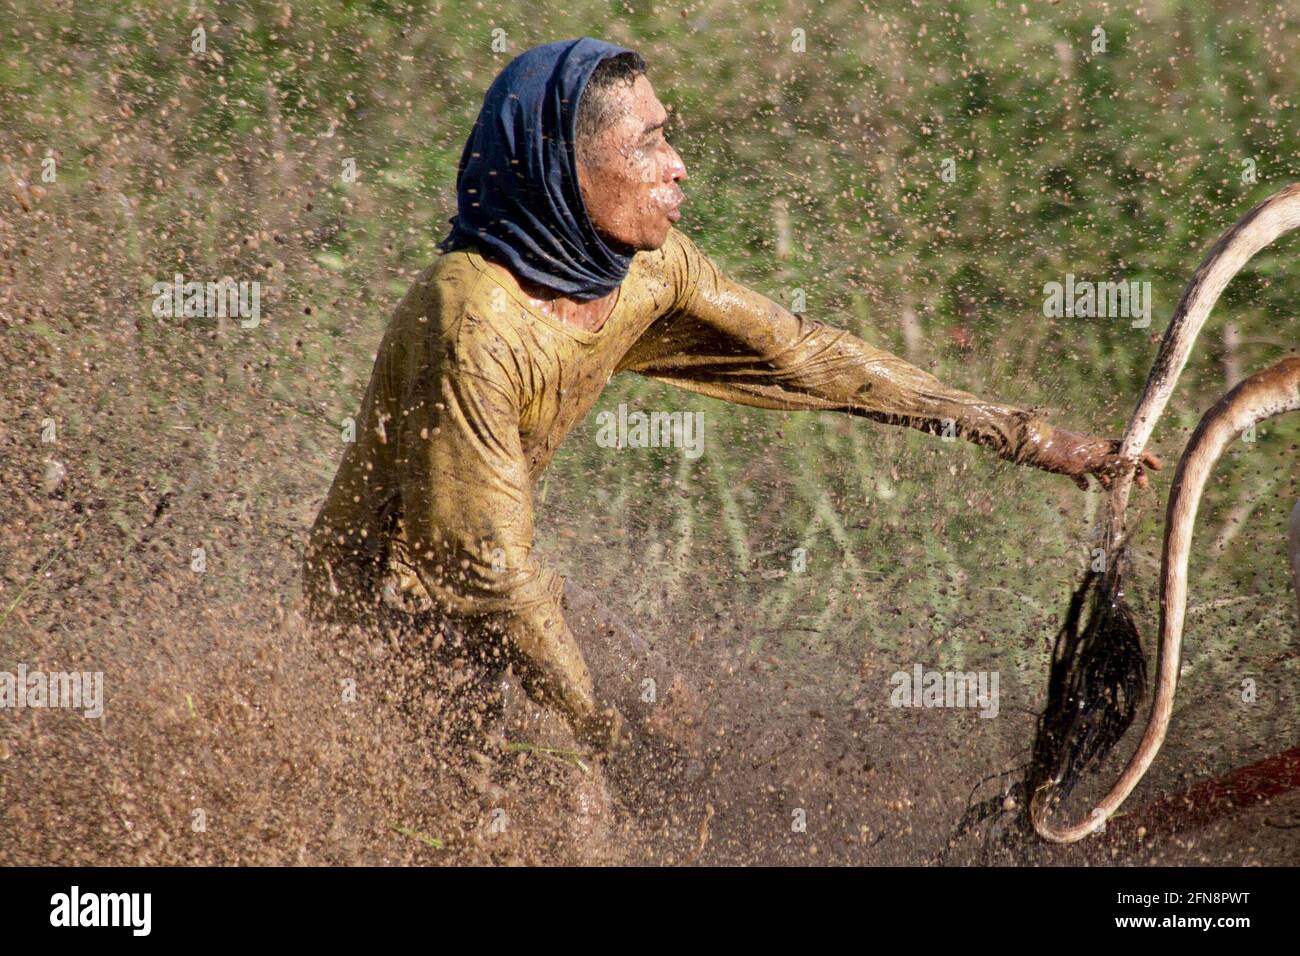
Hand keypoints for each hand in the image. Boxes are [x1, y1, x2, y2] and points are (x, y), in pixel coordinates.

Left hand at [1033, 426, 1162, 491]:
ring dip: (1111, 478)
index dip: (1144, 457)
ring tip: (1117, 493)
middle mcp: (1092, 448)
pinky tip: (1085, 489)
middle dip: (1132, 472)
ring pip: (1100, 467)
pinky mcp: (1064, 461)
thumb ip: (1108, 462)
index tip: (1158, 468)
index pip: (1129, 449)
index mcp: (1100, 446)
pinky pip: (1079, 471)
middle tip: (1143, 486)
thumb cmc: (1056, 452)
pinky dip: (1085, 479)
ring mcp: (1078, 454)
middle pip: (1118, 459)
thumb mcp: (1085, 461)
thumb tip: (1133, 462)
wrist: (1026, 445)